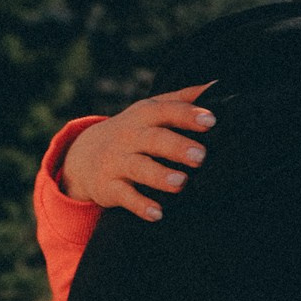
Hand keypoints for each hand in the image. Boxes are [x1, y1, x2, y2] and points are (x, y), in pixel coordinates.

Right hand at [60, 86, 215, 219]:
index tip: (211, 120)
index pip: (166, 111)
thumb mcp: (151, 111)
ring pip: (139, 168)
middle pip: (154, 139)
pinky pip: (125, 196)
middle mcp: (130, 137)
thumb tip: (217, 86)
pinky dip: (140, 205)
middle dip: (177, 147)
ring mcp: (117, 162)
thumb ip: (182, 100)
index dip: (187, 115)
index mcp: (144, 116)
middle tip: (200, 156)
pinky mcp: (109, 186)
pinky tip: (158, 214)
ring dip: (160, 176)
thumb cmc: (134, 131)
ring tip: (181, 183)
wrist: (83, 155)